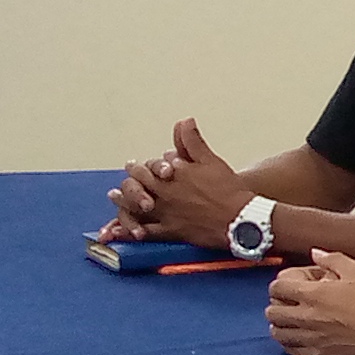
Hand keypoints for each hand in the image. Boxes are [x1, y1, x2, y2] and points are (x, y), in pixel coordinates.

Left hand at [109, 121, 251, 250]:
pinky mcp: (172, 231)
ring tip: (114, 199)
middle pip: (138, 185)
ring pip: (137, 208)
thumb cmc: (229, 190)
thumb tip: (184, 121)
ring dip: (123, 203)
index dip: (141, 167)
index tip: (133, 165)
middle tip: (120, 182)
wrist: (240, 218)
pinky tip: (120, 232)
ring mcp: (167, 212)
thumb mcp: (211, 160)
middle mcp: (166, 192)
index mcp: (174, 174)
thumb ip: (193, 142)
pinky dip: (131, 231)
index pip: (150, 167)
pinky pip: (146, 232)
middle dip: (129, 183)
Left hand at [266, 252, 354, 354]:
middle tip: (285, 304)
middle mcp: (308, 318)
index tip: (286, 286)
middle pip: (272, 313)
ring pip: (279, 334)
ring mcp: (314, 338)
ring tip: (289, 321)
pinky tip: (299, 337)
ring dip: (280, 326)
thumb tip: (315, 253)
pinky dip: (291, 343)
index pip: (277, 288)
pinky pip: (294, 351)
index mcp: (314, 294)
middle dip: (276, 306)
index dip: (278, 285)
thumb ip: (331, 259)